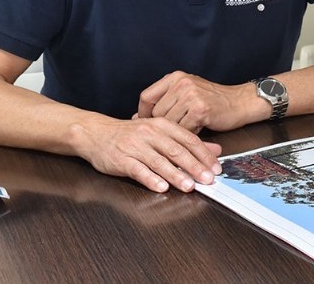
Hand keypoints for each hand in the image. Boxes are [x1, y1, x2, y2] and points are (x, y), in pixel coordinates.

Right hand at [75, 115, 222, 192]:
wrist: (96, 133)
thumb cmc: (131, 134)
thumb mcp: (160, 132)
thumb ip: (187, 141)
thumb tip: (215, 150)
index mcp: (162, 125)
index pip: (188, 140)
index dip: (204, 154)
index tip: (216, 168)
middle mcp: (150, 134)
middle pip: (176, 151)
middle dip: (195, 166)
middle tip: (208, 179)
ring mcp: (135, 146)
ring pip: (159, 161)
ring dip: (176, 175)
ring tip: (189, 186)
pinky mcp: (121, 159)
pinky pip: (138, 170)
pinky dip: (150, 179)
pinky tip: (161, 187)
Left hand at [136, 71, 258, 131]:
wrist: (241, 102)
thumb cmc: (214, 100)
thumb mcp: (188, 91)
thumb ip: (166, 100)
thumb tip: (138, 116)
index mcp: (176, 77)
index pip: (146, 96)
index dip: (144, 113)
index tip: (148, 124)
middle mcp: (182, 83)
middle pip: (156, 113)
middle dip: (164, 125)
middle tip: (175, 129)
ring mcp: (191, 96)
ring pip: (169, 123)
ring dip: (177, 130)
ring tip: (189, 126)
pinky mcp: (200, 110)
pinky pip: (183, 129)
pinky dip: (188, 134)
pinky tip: (198, 128)